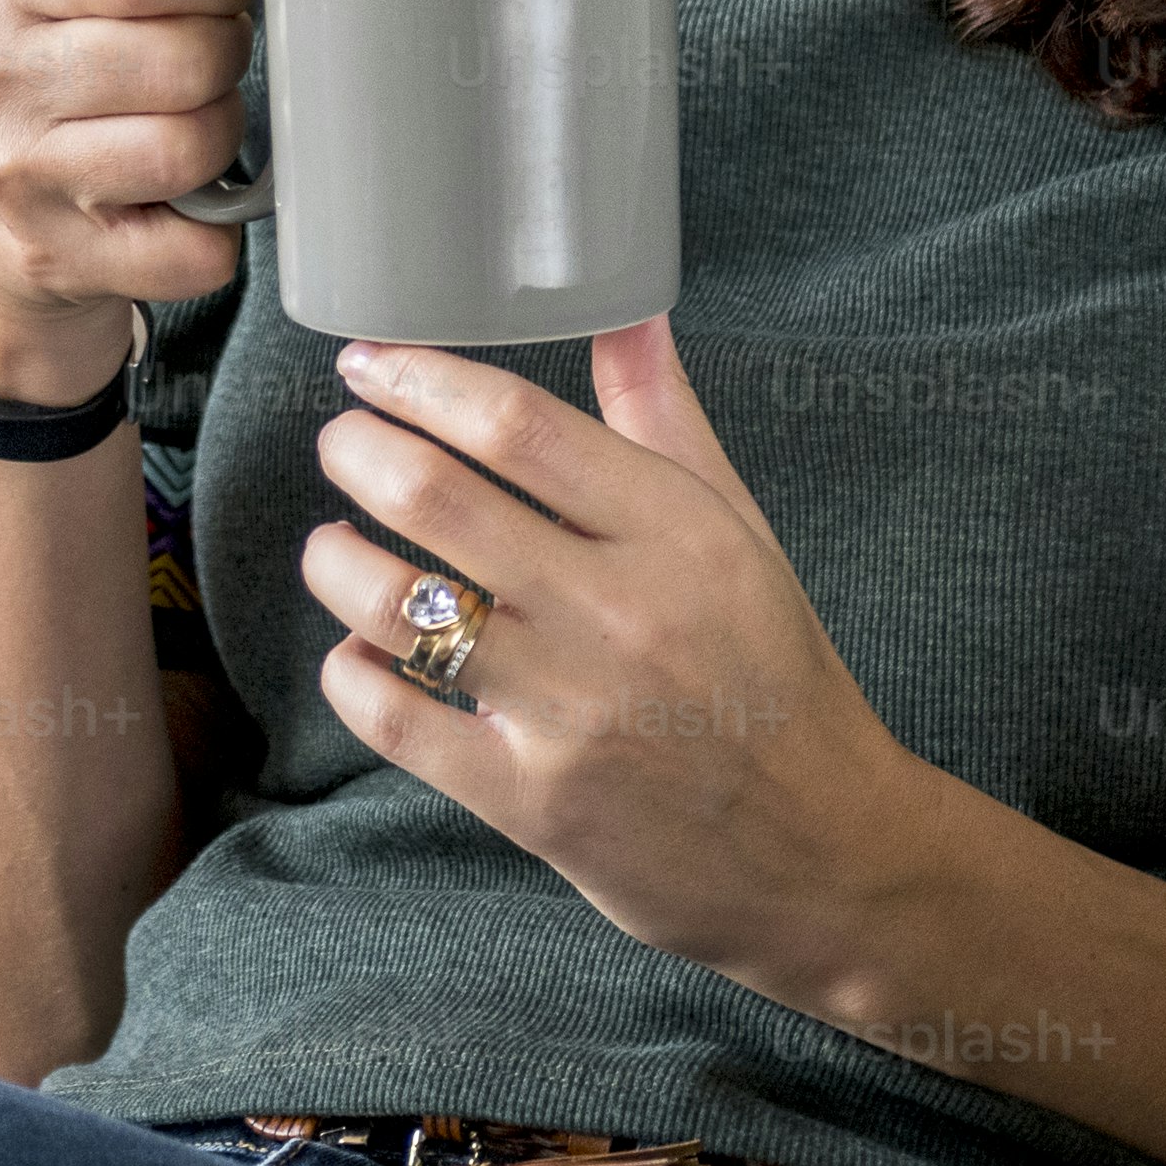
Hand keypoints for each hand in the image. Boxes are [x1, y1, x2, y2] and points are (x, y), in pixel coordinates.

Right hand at [0, 0, 255, 406]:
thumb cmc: (54, 74)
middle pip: (186, 57)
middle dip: (228, 57)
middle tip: (209, 61)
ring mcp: (17, 178)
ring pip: (193, 148)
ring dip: (224, 137)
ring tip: (197, 121)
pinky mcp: (56, 260)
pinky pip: (197, 249)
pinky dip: (218, 230)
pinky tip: (186, 202)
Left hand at [293, 320, 954, 1003]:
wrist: (829, 856)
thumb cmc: (774, 677)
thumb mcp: (739, 534)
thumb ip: (663, 419)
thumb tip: (626, 309)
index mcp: (676, 532)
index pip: (517, 425)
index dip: (420, 380)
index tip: (370, 365)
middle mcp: (620, 613)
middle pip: (438, 497)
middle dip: (358, 451)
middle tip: (342, 444)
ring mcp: (571, 711)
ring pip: (397, 604)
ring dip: (337, 560)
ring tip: (336, 546)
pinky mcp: (533, 802)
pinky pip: (397, 718)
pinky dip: (354, 671)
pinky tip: (361, 649)